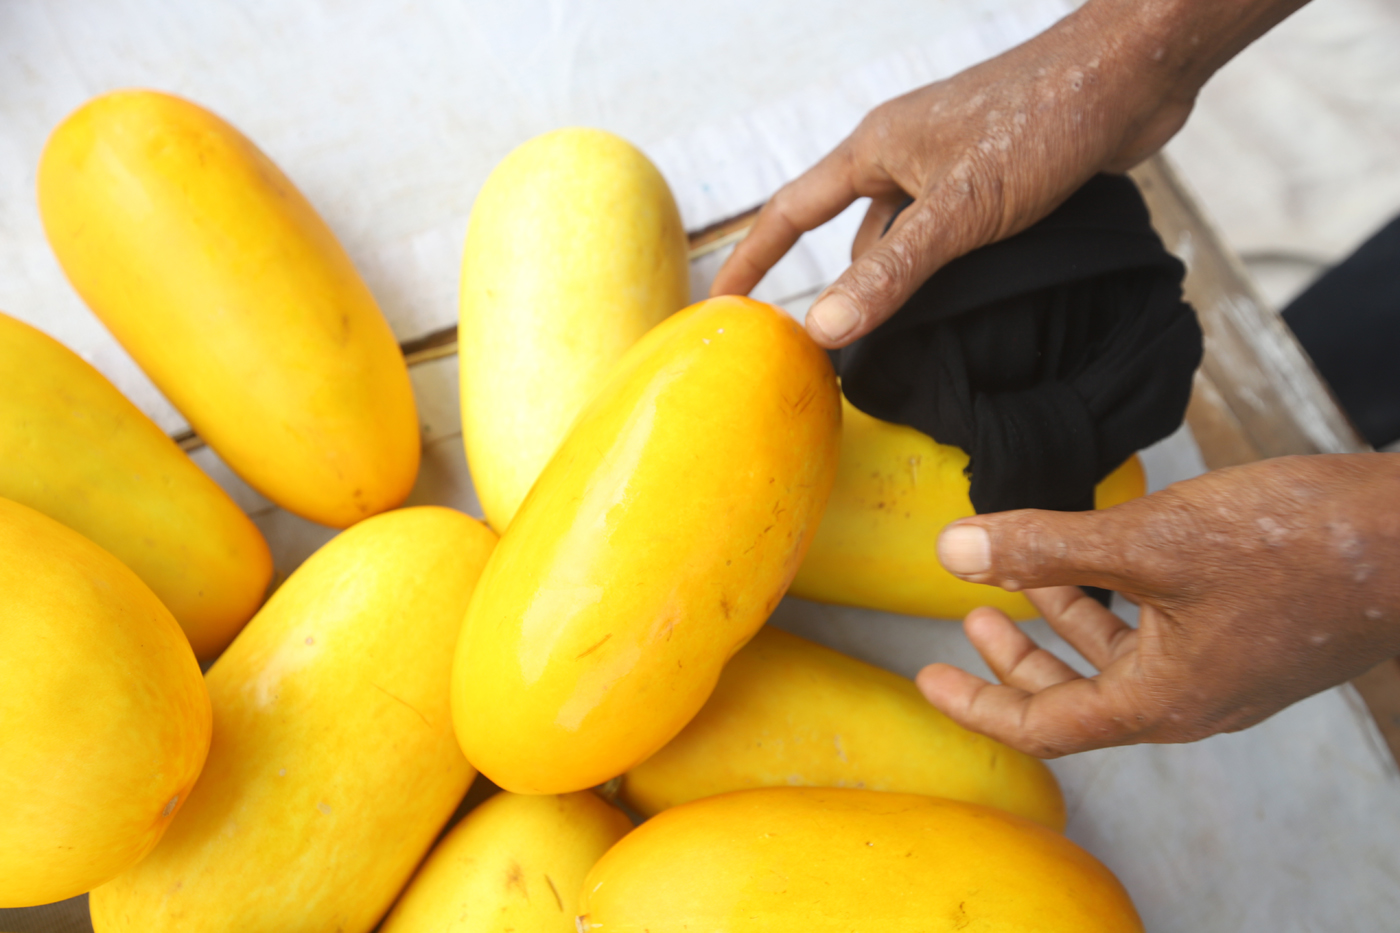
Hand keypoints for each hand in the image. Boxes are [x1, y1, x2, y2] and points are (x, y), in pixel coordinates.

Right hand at [711, 0, 1309, 348]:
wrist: (1132, 76)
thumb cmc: (1040, 122)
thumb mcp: (959, 211)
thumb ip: (892, 272)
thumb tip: (824, 329)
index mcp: (875, 150)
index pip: (790, 211)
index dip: (752, 259)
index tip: (721, 304)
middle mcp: (904, 156)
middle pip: (854, 237)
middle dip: (846, 291)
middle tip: (831, 356)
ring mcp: (951, 167)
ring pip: (908, 242)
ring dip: (906, 288)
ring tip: (904, 350)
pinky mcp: (994, 181)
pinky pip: (950, 239)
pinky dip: (948, 277)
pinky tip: (965, 314)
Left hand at [916, 454, 1399, 757]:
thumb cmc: (1297, 546)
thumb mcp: (1152, 540)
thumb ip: (1045, 547)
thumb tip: (952, 550)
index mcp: (1161, 701)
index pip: (1044, 726)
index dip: (978, 706)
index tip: (927, 682)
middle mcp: (1190, 699)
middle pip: (1076, 696)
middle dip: (1014, 660)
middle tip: (966, 622)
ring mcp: (1224, 670)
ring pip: (1119, 658)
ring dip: (1063, 620)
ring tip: (1017, 577)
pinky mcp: (1249, 635)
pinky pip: (1159, 631)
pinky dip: (1114, 599)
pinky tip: (1098, 552)